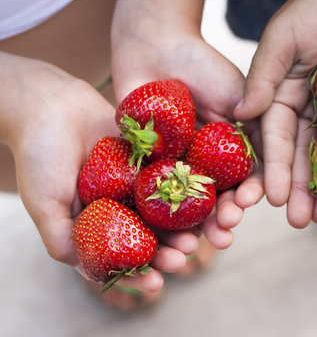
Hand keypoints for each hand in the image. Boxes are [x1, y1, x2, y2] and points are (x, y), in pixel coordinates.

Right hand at [1, 55, 198, 292]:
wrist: (50, 105)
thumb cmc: (40, 155)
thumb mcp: (44, 202)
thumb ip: (62, 238)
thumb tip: (87, 271)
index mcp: (97, 223)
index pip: (122, 257)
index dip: (139, 274)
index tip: (155, 285)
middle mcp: (121, 206)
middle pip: (150, 236)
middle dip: (168, 250)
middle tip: (184, 258)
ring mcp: (137, 183)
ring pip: (166, 209)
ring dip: (183, 225)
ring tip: (199, 236)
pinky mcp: (151, 159)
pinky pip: (172, 175)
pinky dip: (187, 188)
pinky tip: (204, 198)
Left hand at [111, 0, 263, 247]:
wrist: (154, 44)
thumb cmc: (203, 65)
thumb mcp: (241, 95)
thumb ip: (259, 128)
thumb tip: (279, 165)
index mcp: (231, 150)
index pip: (245, 180)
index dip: (250, 195)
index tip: (253, 203)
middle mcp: (206, 162)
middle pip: (217, 200)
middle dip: (222, 219)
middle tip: (224, 234)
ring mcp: (177, 165)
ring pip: (187, 205)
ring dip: (195, 228)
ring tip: (197, 245)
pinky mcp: (146, 164)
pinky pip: (153, 195)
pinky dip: (160, 216)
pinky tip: (167, 231)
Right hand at [234, 0, 316, 226]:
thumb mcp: (283, 37)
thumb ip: (264, 75)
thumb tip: (241, 113)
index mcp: (285, 96)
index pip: (276, 139)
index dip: (274, 169)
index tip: (272, 199)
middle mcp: (313, 109)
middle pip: (305, 156)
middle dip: (301, 190)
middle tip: (301, 223)